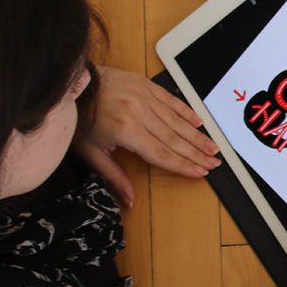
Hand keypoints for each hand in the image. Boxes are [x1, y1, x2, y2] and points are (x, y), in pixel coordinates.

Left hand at [73, 66, 220, 205]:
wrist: (73, 87)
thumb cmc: (79, 119)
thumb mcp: (92, 153)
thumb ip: (114, 177)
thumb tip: (129, 201)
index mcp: (126, 131)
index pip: (162, 154)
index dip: (183, 165)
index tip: (199, 172)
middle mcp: (139, 113)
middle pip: (174, 139)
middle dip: (196, 153)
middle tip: (213, 162)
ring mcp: (144, 97)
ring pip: (177, 121)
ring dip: (196, 136)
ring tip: (212, 147)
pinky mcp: (145, 85)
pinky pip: (171, 100)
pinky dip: (186, 112)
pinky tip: (198, 122)